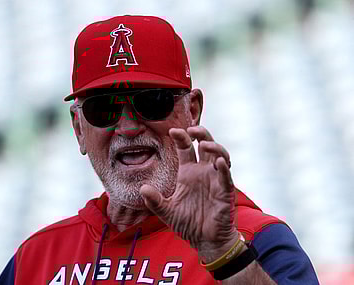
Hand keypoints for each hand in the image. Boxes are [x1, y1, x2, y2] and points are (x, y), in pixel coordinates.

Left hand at [140, 126, 238, 261]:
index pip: (186, 148)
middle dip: (201, 134)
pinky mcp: (224, 191)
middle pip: (206, 145)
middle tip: (192, 129)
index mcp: (188, 172)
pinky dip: (223, 168)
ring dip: (214, 147)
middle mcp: (202, 172)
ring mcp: (215, 180)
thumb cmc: (187, 223)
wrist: (204, 241)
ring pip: (220, 155)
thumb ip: (155, 201)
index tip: (172, 131)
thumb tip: (143, 189)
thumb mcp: (166, 211)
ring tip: (204, 143)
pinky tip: (218, 162)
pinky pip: (226, 176)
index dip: (181, 138)